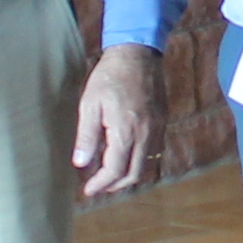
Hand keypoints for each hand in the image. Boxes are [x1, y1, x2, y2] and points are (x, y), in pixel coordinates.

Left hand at [73, 45, 162, 196]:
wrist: (138, 53)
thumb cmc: (110, 76)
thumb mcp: (90, 104)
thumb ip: (86, 136)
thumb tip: (81, 164)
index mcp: (125, 130)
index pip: (115, 170)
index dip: (101, 184)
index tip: (88, 190)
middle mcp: (146, 133)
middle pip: (134, 174)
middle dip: (115, 185)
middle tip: (97, 185)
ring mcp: (157, 128)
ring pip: (147, 166)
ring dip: (129, 175)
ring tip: (109, 174)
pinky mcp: (162, 122)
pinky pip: (154, 152)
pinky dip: (140, 161)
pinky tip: (125, 155)